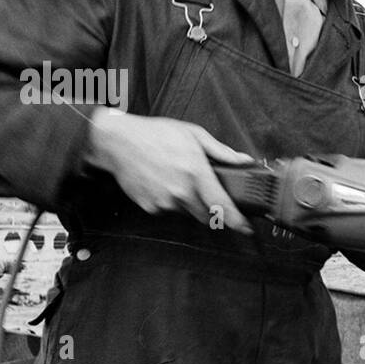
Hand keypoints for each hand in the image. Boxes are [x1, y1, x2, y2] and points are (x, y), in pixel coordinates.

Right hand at [86, 110, 255, 233]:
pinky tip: (163, 184)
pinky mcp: (150, 208)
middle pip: (207, 215)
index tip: (246, 228)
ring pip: (187, 213)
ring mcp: (164, 202)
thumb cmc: (154, 134)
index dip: (237, 221)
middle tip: (205, 192)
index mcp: (196, 173)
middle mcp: (181, 192)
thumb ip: (221, 151)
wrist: (118, 142)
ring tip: (178, 180)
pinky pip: (168, 211)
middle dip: (211, 208)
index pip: (222, 206)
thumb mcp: (193, 135)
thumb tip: (243, 160)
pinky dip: (170, 202)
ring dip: (189, 203)